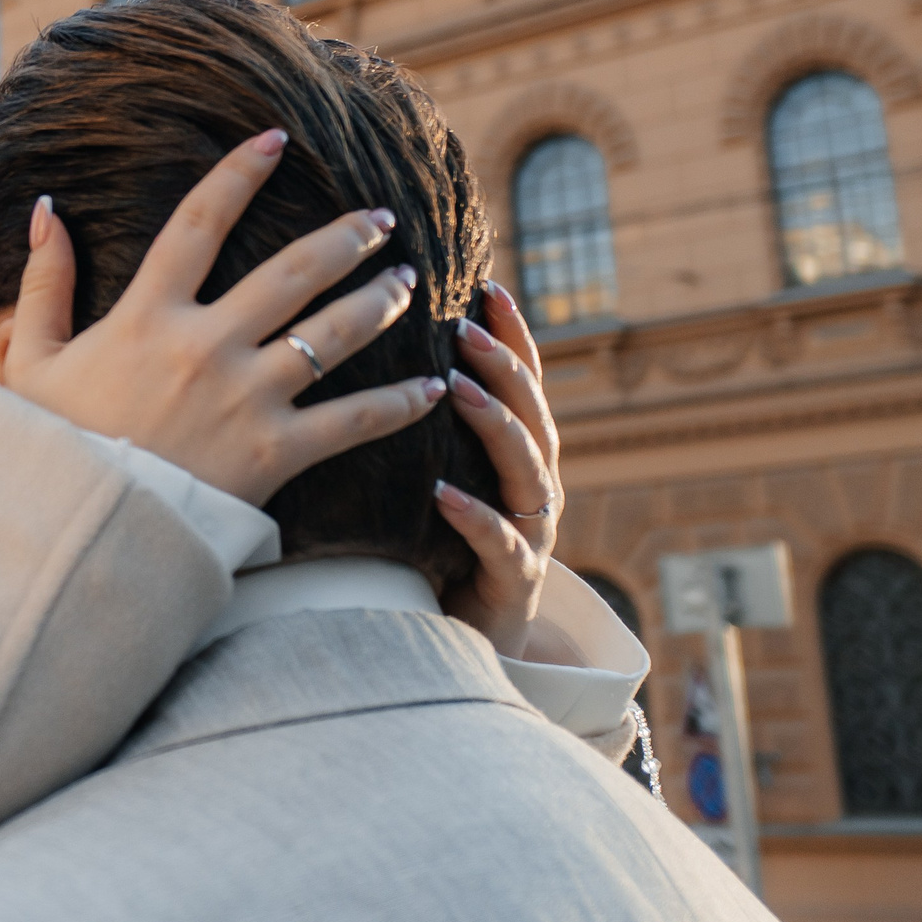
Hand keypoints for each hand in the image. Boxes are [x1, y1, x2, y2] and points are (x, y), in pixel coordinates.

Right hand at [0, 130, 447, 505]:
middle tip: (381, 220)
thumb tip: (45, 211)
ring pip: (333, 332)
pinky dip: (399, 403)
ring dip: (380, 301)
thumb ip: (42, 284)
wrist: (77, 531)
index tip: (277, 138)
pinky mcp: (274, 452)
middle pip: (293, 270)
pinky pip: (352, 420)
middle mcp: (205, 344)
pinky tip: (432, 386)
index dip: (239, 172)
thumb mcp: (30, 361)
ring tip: (407, 283)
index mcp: (147, 314)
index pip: (199, 220)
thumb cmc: (52, 447)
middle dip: (346, 237)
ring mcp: (246, 397)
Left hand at [433, 281, 562, 656]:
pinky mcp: (516, 580)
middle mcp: (534, 483)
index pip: (523, 380)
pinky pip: (500, 543)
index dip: (512, 333)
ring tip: (459, 392)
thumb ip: (430, 424)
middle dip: (503, 365)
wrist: (475, 637)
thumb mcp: (443, 474)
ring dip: (495, 425)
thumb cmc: (447, 544)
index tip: (488, 284)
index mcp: (520, 453)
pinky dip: (475, 516)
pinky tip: (443, 494)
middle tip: (466, 326)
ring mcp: (533, 531)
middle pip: (531, 411)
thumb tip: (387, 353)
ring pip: (525, 468)